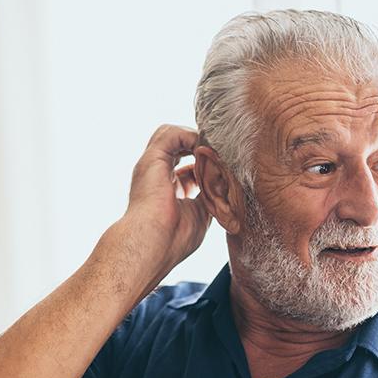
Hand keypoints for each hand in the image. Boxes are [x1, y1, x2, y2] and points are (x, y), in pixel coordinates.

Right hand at [123, 125, 212, 273]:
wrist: (153, 244)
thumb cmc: (174, 238)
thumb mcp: (201, 214)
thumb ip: (210, 195)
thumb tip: (225, 183)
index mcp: (166, 189)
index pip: (188, 166)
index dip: (207, 165)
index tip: (223, 173)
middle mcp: (156, 174)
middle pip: (180, 147)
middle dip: (202, 148)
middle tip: (220, 158)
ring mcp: (152, 164)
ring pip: (173, 134)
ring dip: (197, 140)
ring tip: (212, 155)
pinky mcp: (153, 158)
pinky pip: (173, 133)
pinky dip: (191, 138)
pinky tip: (204, 154)